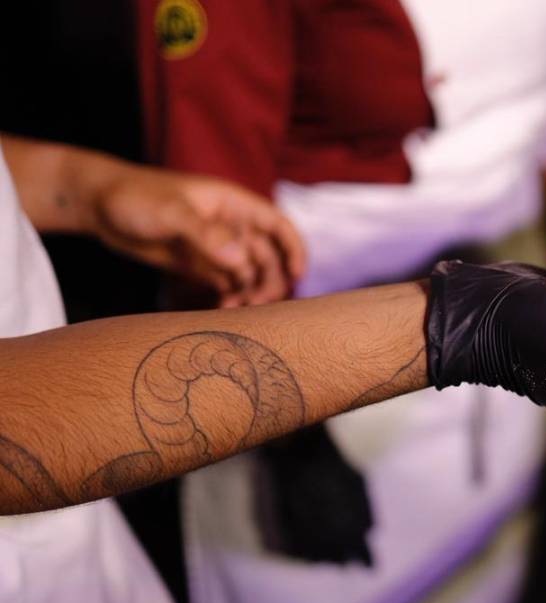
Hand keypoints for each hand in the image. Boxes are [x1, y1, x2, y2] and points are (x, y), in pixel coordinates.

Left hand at [93, 166, 306, 306]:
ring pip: (249, 274)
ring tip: (234, 310)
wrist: (97, 205)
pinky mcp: (199, 265)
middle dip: (269, 280)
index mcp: (233, 205)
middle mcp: (231, 227)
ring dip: (250, 293)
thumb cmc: (135, 196)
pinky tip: (222, 310)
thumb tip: (240, 260)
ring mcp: (215, 247)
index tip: (297, 275)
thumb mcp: (171, 212)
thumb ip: (206, 234)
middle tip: (257, 304)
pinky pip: (226, 285)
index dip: (293, 249)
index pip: (277, 225)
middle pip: (267, 257)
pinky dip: (231, 298)